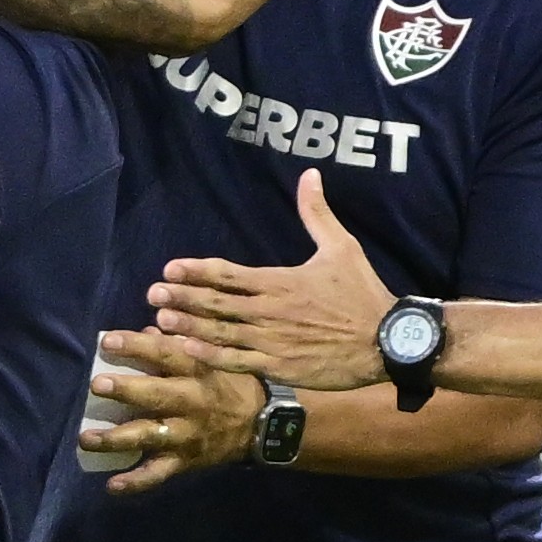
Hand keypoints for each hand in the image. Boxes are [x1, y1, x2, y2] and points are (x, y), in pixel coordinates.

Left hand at [84, 334, 265, 491]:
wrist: (265, 425)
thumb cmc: (232, 383)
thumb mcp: (213, 357)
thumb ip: (179, 344)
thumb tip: (146, 329)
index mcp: (197, 371)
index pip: (165, 354)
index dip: (137, 346)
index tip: (107, 340)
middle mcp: (191, 403)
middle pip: (157, 396)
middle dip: (126, 391)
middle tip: (96, 385)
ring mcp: (187, 435)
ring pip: (150, 436)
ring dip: (116, 439)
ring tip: (86, 438)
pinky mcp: (186, 460)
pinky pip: (159, 474)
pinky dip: (136, 482)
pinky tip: (111, 486)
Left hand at [149, 170, 394, 389]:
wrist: (389, 342)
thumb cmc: (363, 294)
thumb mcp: (342, 248)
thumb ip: (317, 214)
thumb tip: (309, 175)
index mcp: (280, 281)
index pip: (228, 274)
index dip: (196, 271)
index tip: (170, 269)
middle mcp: (271, 310)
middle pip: (217, 303)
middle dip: (182, 298)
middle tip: (152, 293)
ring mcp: (273, 341)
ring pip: (221, 333)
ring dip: (189, 326)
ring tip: (160, 320)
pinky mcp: (281, 366)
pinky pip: (239, 361)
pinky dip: (211, 356)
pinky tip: (188, 351)